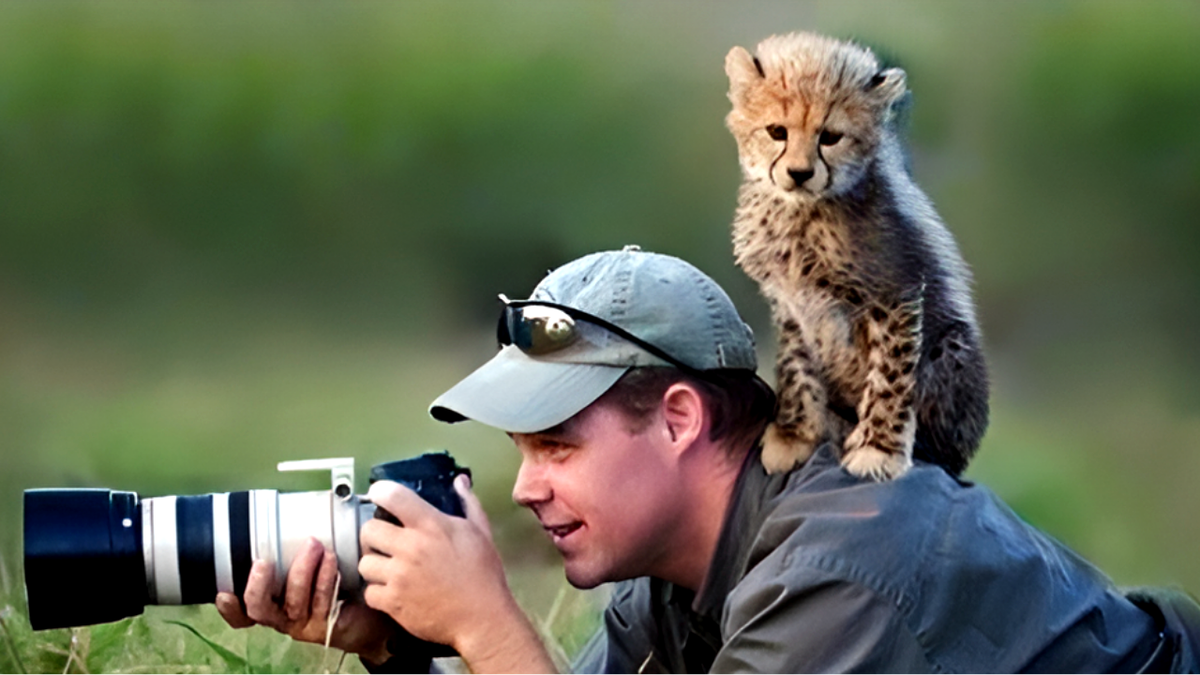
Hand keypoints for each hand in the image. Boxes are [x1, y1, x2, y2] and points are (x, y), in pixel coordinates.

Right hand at [215, 537, 393, 663]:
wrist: (369, 611)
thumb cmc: (336, 583)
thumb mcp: (309, 564)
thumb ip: (294, 547)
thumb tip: (291, 508)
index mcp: (272, 602)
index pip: (243, 612)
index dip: (230, 607)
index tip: (225, 591)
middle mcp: (282, 615)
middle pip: (258, 609)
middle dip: (259, 585)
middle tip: (264, 562)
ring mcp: (303, 623)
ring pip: (293, 601)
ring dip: (301, 571)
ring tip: (315, 546)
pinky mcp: (326, 625)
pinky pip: (322, 601)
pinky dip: (324, 579)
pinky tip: (331, 562)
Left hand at [359, 475, 555, 672]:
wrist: (482, 618)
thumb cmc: (483, 575)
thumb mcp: (480, 533)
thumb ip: (468, 503)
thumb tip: (460, 481)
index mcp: (431, 526)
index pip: (392, 495)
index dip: (380, 491)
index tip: (380, 496)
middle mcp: (411, 547)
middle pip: (368, 530)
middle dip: (374, 535)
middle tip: (385, 543)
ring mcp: (399, 576)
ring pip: (364, 563)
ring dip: (374, 566)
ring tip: (388, 571)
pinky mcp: (393, 602)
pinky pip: (369, 592)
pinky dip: (378, 593)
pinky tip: (393, 592)